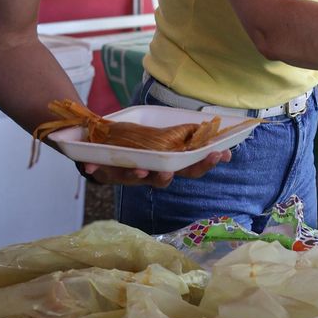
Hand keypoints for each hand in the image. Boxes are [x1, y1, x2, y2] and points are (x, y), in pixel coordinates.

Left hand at [80, 149, 230, 187]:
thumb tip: (227, 146)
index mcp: (165, 165)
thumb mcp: (166, 137)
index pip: (188, 170)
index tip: (217, 154)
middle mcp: (148, 174)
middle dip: (164, 177)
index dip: (203, 164)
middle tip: (168, 171)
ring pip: (131, 179)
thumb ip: (191, 139)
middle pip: (160, 180)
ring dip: (136, 175)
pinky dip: (94, 169)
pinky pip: (98, 172)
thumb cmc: (138, 141)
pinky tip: (90, 164)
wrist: (99, 139)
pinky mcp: (102, 171)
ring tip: (140, 168)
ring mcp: (124, 174)